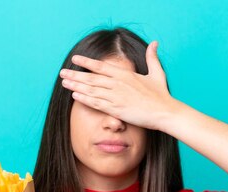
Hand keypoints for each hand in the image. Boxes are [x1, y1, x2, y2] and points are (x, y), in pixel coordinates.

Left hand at [59, 40, 176, 130]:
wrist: (164, 112)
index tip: (75, 59)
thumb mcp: (157, 73)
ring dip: (76, 86)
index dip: (86, 63)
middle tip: (62, 73)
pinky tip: (75, 95)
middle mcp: (118, 84)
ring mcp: (116, 96)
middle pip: (92, 78)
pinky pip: (96, 103)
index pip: (101, 66)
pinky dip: (85, 99)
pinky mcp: (116, 109)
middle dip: (75, 75)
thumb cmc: (161, 95)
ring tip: (64, 83)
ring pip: (91, 90)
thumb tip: (155, 43)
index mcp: (125, 74)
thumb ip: (152, 58)